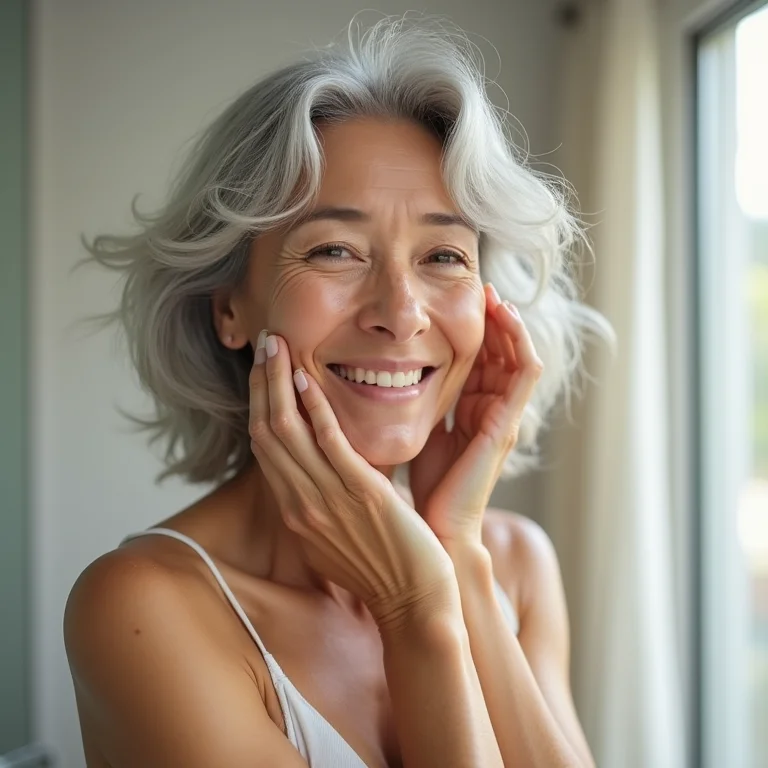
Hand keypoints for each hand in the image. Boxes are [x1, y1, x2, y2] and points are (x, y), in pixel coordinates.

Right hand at [248, 331, 455, 628]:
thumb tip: (319, 467)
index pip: (263, 446)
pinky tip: (306, 379)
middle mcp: (301, 503)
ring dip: (278, 382)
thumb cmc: (380, 567)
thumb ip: (321, 499)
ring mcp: (327, 499)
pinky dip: (313, 409)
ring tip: (276, 345)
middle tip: (264, 343)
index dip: (258, 402)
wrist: (414, 603)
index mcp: (295, 510)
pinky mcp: (361, 494)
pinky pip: (329, 444)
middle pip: (265, 431)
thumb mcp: (335, 534)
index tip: (262, 369)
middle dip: (261, 382)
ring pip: (287, 431)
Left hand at [409, 284, 542, 546]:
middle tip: (480, 286)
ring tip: (494, 292)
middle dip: (493, 320)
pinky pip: (525, 374)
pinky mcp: (508, 424)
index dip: (475, 331)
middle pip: (501, 354)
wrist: (436, 531)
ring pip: (518, 357)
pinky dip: (519, 341)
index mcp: (473, 412)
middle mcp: (493, 411)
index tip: (456, 301)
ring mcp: (504, 417)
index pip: (481, 361)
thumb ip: (420, 406)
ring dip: (509, 323)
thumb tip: (393, 376)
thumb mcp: (422, 433)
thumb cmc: (426, 489)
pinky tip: (504, 315)